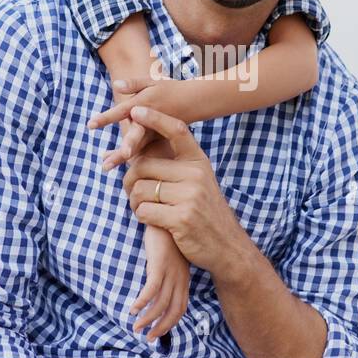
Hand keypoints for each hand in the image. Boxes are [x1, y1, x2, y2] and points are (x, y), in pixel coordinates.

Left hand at [88, 76, 189, 171]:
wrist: (192, 101)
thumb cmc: (168, 89)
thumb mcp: (151, 83)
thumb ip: (133, 83)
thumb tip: (115, 84)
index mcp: (145, 105)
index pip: (123, 112)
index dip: (107, 118)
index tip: (91, 124)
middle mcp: (149, 122)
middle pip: (134, 136)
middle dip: (123, 148)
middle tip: (109, 161)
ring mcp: (155, 133)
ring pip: (138, 148)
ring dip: (121, 157)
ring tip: (105, 167)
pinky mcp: (158, 141)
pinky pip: (142, 151)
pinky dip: (129, 159)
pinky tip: (111, 166)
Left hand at [122, 106, 253, 273]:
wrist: (228, 246)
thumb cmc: (205, 213)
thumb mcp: (198, 183)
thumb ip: (176, 167)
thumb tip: (140, 151)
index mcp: (199, 162)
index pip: (177, 131)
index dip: (154, 119)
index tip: (136, 111)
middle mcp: (196, 175)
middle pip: (143, 165)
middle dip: (130, 180)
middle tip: (131, 192)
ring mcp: (190, 196)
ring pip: (140, 189)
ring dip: (134, 202)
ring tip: (144, 209)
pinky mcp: (181, 218)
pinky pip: (144, 211)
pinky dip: (142, 217)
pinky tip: (153, 222)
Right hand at [130, 224, 190, 340]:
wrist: (167, 209)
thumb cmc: (165, 232)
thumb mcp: (169, 255)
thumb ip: (165, 269)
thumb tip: (155, 284)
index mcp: (183, 276)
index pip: (180, 307)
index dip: (170, 323)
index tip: (157, 333)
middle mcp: (179, 276)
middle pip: (174, 310)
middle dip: (161, 328)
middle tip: (147, 338)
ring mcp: (171, 271)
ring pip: (162, 303)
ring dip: (148, 318)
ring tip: (135, 327)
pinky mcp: (160, 263)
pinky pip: (152, 289)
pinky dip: (143, 302)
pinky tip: (133, 309)